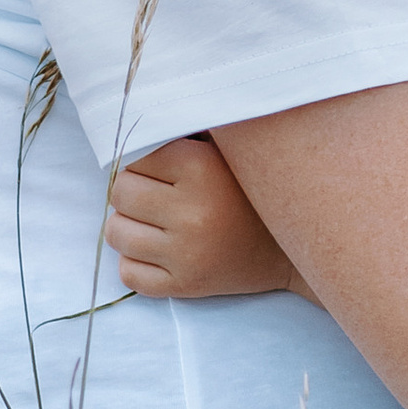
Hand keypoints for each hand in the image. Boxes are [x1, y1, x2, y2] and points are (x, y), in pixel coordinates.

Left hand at [105, 135, 300, 299]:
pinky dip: (135, 263)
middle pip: (120, 194)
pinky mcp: (186, 285)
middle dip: (133, 193)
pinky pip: (129, 274)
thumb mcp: (226, 149)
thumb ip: (184, 132)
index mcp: (201, 167)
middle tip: (155, 195)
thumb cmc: (250, 190)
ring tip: (153, 223)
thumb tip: (134, 123)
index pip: (132, 159)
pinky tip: (157, 252)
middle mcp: (192, 211)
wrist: (291, 246)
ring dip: (128, 226)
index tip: (162, 170)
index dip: (143, 163)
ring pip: (116, 233)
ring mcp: (188, 253)